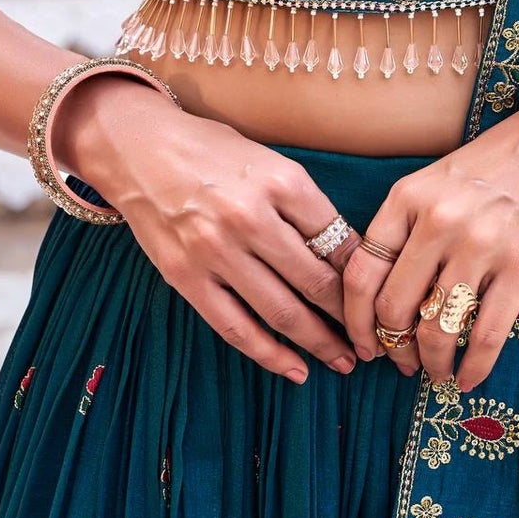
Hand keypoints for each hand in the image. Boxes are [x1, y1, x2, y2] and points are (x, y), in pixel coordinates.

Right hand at [52, 73, 356, 385]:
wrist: (139, 148)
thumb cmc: (212, 150)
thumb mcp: (269, 161)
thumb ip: (303, 204)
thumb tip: (346, 254)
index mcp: (281, 181)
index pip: (339, 239)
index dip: (365, 274)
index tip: (380, 294)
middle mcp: (251, 218)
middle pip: (316, 282)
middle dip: (351, 317)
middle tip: (374, 340)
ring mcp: (215, 252)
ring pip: (281, 312)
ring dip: (319, 344)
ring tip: (344, 361)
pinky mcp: (186, 278)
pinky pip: (236, 328)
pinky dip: (270, 355)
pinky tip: (296, 370)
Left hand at [342, 102, 518, 391]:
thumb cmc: (495, 164)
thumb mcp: (436, 181)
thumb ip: (406, 228)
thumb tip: (383, 298)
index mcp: (408, 197)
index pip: (362, 272)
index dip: (356, 321)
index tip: (364, 345)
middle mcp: (439, 221)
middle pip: (394, 308)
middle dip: (393, 348)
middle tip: (402, 363)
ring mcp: (481, 244)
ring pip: (438, 329)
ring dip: (432, 363)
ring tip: (436, 372)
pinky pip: (488, 334)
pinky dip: (474, 366)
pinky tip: (469, 378)